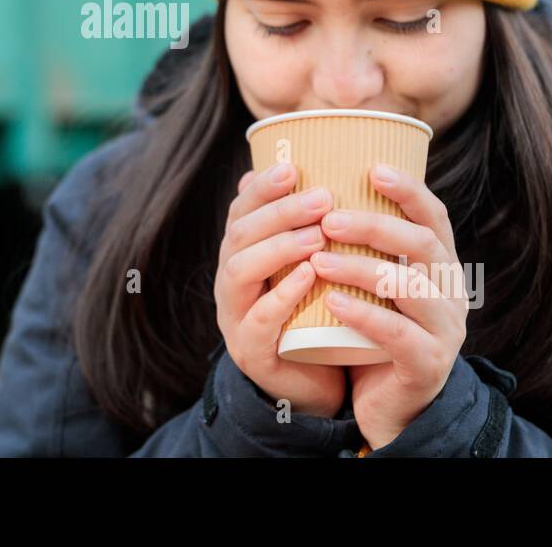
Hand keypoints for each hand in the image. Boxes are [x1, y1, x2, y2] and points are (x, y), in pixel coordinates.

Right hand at [214, 163, 347, 418]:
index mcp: (241, 255)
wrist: (312, 382)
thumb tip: (318, 173)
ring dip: (279, 248)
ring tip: (318, 234)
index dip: (262, 188)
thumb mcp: (308, 264)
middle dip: (278, 212)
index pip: (240, 211)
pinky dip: (282, 295)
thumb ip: (308, 226)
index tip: (292, 168)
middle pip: (239, 236)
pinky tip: (310, 276)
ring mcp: (235, 316)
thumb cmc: (314, 312)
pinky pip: (259, 319)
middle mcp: (230, 281)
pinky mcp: (251, 351)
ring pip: (241, 272)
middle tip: (321, 198)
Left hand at [311, 163, 468, 448]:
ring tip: (319, 259)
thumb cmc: (369, 333)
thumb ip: (349, 245)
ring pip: (410, 288)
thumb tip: (295, 193)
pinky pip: (399, 336)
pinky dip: (365, 316)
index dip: (409, 190)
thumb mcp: (366, 285)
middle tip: (328, 219)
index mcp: (439, 266)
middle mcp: (450, 292)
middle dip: (375, 226)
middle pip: (423, 245)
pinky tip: (333, 303)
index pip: (434, 217)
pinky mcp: (428, 365)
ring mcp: (445, 330)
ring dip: (362, 268)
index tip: (373, 168)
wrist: (389, 406)